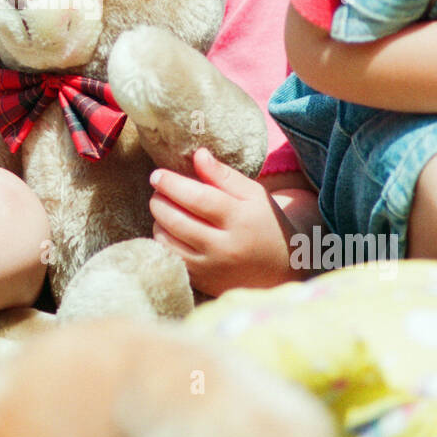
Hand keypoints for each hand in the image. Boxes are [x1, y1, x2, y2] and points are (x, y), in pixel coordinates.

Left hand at [149, 147, 298, 297]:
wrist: (280, 270)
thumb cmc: (264, 223)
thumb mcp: (254, 194)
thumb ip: (224, 175)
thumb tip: (198, 154)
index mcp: (240, 220)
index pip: (199, 199)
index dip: (173, 184)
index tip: (157, 174)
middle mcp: (224, 248)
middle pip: (177, 221)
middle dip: (159, 200)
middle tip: (158, 188)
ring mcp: (210, 268)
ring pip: (167, 240)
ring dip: (159, 219)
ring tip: (166, 207)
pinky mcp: (200, 281)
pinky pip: (169, 257)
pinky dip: (163, 239)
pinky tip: (170, 228)